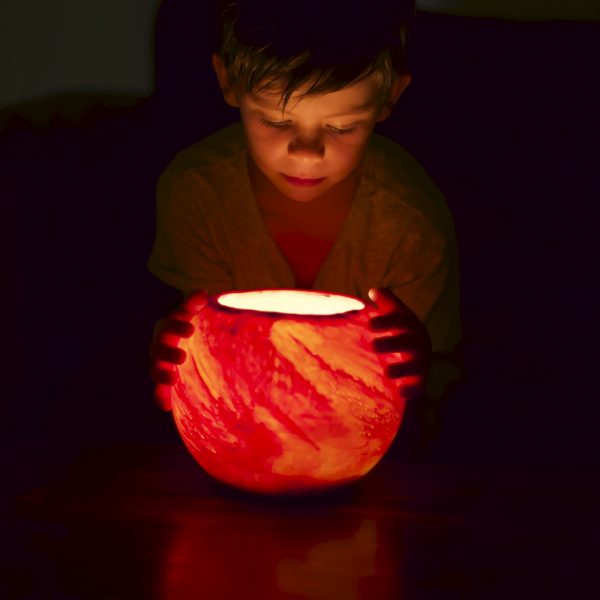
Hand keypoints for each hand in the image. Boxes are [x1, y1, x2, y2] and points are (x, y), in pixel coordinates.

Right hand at [149, 290, 207, 409]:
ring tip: (172, 380)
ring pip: (156, 368)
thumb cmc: (196, 320)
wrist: (192, 337)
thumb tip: (200, 294)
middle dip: (168, 352)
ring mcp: (162, 360)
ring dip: (162, 374)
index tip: (190, 331)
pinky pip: (159, 388)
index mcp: (169, 325)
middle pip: (159, 347)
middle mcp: (161, 343)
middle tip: (182, 357)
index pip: (169, 324)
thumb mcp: (196, 308)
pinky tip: (165, 407)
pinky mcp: (166, 376)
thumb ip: (196, 302)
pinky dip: (160, 397)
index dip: (177, 326)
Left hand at [368, 288, 431, 400]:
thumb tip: (374, 291)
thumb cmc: (400, 331)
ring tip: (386, 372)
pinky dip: (411, 389)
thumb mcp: (395, 314)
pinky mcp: (419, 380)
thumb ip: (386, 301)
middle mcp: (418, 342)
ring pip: (415, 365)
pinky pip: (419, 386)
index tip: (369, 324)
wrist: (419, 356)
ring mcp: (420, 362)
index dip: (386, 321)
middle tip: (372, 346)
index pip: (400, 320)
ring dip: (402, 368)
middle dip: (391, 343)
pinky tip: (401, 392)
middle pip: (407, 342)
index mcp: (409, 325)